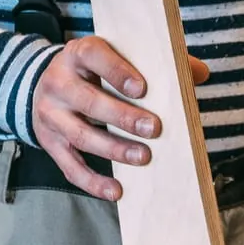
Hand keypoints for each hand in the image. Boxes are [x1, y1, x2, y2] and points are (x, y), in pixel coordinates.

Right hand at [31, 36, 209, 199]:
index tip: (143, 89)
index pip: (94, 56)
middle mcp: (58, 82)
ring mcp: (50, 114)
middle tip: (154, 129)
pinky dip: (92, 181)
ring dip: (114, 150)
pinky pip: (70, 165)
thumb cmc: (92, 70)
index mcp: (78, 54)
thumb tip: (200, 73)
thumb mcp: (114, 55)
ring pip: (81, 135)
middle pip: (89, 101)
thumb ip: (156, 61)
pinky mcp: (49, 142)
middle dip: (123, 117)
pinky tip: (115, 190)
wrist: (43, 83)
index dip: (117, 72)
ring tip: (143, 158)